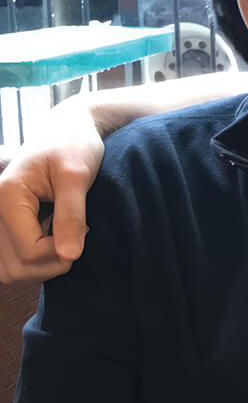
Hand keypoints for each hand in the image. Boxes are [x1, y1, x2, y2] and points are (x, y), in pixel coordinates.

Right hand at [0, 98, 103, 282]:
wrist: (66, 131)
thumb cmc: (74, 146)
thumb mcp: (77, 176)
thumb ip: (72, 214)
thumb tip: (69, 256)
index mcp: (5, 196)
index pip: (29, 252)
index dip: (61, 251)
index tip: (84, 228)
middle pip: (17, 267)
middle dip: (53, 262)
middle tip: (78, 235)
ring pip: (11, 270)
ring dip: (43, 265)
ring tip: (65, 235)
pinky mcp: (3, 226)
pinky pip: (12, 262)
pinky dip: (34, 260)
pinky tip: (53, 238)